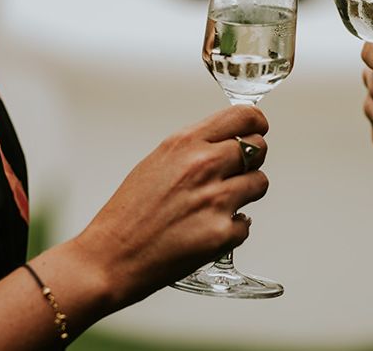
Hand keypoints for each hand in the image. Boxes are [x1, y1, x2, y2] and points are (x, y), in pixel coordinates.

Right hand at [72, 104, 268, 307]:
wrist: (112, 255)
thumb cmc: (129, 210)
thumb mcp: (158, 160)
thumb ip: (193, 148)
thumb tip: (225, 142)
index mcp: (185, 143)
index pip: (244, 116)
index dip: (257, 123)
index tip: (257, 128)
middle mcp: (204, 165)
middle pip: (258, 148)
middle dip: (251, 159)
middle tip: (235, 172)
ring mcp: (215, 200)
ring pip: (260, 183)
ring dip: (245, 193)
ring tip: (218, 203)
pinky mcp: (221, 234)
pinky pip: (246, 224)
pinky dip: (232, 227)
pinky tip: (207, 228)